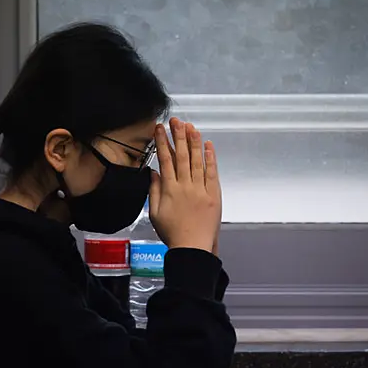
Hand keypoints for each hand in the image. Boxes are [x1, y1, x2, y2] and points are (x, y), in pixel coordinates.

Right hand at [149, 118, 221, 254]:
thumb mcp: (155, 213)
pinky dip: (210, 158)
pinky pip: (212, 173)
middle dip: (178, 135)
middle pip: (181, 155)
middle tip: (176, 120)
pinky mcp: (213, 194)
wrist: (192, 247)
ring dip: (194, 142)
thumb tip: (153, 173)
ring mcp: (200, 189)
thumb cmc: (172, 233)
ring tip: (191, 126)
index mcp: (169, 189)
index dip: (162, 142)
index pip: (165, 159)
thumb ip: (153, 191)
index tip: (159, 129)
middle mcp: (185, 185)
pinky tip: (208, 145)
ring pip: (197, 160)